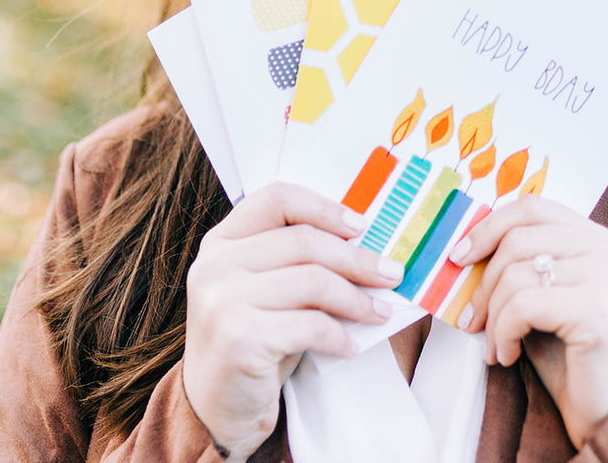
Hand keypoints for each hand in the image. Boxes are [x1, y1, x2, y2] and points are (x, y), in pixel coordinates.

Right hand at [183, 182, 403, 461]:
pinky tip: (349, 345)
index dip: (324, 207)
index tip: (361, 226)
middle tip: (391, 275)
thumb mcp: (268, 289)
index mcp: (222, 241)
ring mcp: (222, 300)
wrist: (217, 409)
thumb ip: (298, 260)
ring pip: (313, 280)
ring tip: (378, 313)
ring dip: (356, 299)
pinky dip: (339, 335)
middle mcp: (215, 264)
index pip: (277, 198)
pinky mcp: (238, 339)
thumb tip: (369, 245)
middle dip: (357, 259)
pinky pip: (310, 325)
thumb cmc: (256, 339)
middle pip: (305, 241)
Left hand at [449, 194, 607, 449]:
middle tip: (469, 318)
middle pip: (517, 240)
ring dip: (492, 316)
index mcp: (597, 238)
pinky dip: (503, 332)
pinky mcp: (597, 309)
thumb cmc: (573, 355)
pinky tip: (508, 355)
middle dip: (483, 282)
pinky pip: (523, 306)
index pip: (532, 208)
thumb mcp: (547, 296)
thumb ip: (523, 264)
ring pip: (516, 274)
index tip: (459, 255)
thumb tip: (463, 248)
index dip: (489, 227)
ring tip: (494, 346)